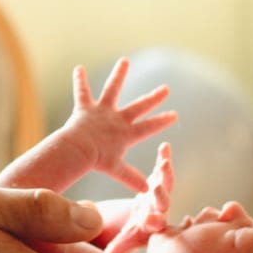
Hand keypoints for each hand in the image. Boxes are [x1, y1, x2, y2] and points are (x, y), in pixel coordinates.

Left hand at [65, 58, 176, 192]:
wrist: (79, 150)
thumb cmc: (97, 161)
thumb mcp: (116, 170)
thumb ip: (131, 178)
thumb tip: (146, 191)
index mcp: (126, 133)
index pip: (149, 127)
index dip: (161, 121)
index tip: (174, 115)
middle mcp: (117, 119)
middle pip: (139, 106)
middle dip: (153, 98)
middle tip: (165, 89)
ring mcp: (103, 111)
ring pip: (113, 89)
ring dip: (119, 75)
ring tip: (124, 61)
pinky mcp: (86, 108)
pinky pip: (82, 92)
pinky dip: (79, 81)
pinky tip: (78, 68)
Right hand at [106, 142, 173, 252]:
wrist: (136, 224)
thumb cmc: (129, 235)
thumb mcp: (121, 243)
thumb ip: (117, 250)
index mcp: (151, 226)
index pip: (154, 226)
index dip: (153, 223)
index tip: (150, 221)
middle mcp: (158, 210)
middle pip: (162, 203)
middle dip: (160, 196)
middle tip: (157, 189)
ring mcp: (159, 195)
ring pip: (164, 185)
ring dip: (164, 174)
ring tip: (163, 163)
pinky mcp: (156, 181)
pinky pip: (161, 169)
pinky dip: (163, 158)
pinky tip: (165, 146)